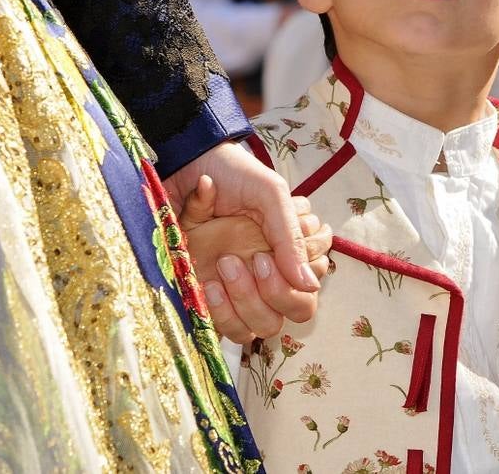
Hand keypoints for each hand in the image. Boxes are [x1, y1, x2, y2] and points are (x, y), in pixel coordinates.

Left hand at [167, 143, 331, 339]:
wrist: (184, 167)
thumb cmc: (232, 176)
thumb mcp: (270, 196)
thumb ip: (291, 238)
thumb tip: (310, 285)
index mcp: (292, 247)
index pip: (314, 283)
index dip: (300, 278)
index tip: (269, 255)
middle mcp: (273, 271)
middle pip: (298, 309)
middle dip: (277, 293)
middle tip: (254, 261)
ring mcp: (245, 288)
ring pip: (267, 325)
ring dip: (247, 300)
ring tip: (224, 264)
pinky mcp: (215, 301)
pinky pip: (232, 330)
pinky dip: (222, 312)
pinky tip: (208, 284)